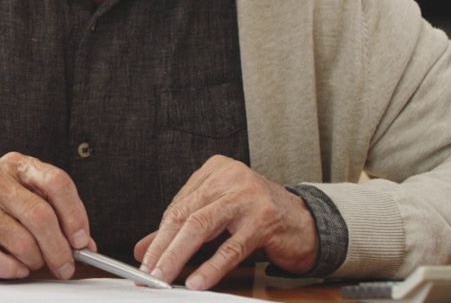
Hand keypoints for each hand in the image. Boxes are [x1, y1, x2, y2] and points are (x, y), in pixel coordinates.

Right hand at [0, 152, 91, 279]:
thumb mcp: (26, 200)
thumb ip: (56, 216)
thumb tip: (85, 243)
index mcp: (17, 165)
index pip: (56, 182)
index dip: (74, 214)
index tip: (81, 239)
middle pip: (40, 215)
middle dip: (59, 248)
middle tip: (65, 265)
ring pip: (20, 240)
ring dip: (35, 261)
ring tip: (34, 263)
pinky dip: (11, 269)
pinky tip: (16, 268)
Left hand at [134, 155, 317, 290]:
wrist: (307, 223)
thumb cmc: (259, 218)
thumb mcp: (217, 218)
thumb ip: (181, 229)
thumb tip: (143, 248)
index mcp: (215, 171)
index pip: (178, 205)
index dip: (159, 235)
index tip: (144, 258)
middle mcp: (229, 177)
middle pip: (185, 215)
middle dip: (162, 246)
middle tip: (148, 271)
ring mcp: (247, 197)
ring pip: (201, 227)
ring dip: (177, 255)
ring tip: (163, 276)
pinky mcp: (264, 220)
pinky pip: (231, 248)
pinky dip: (211, 267)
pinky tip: (197, 280)